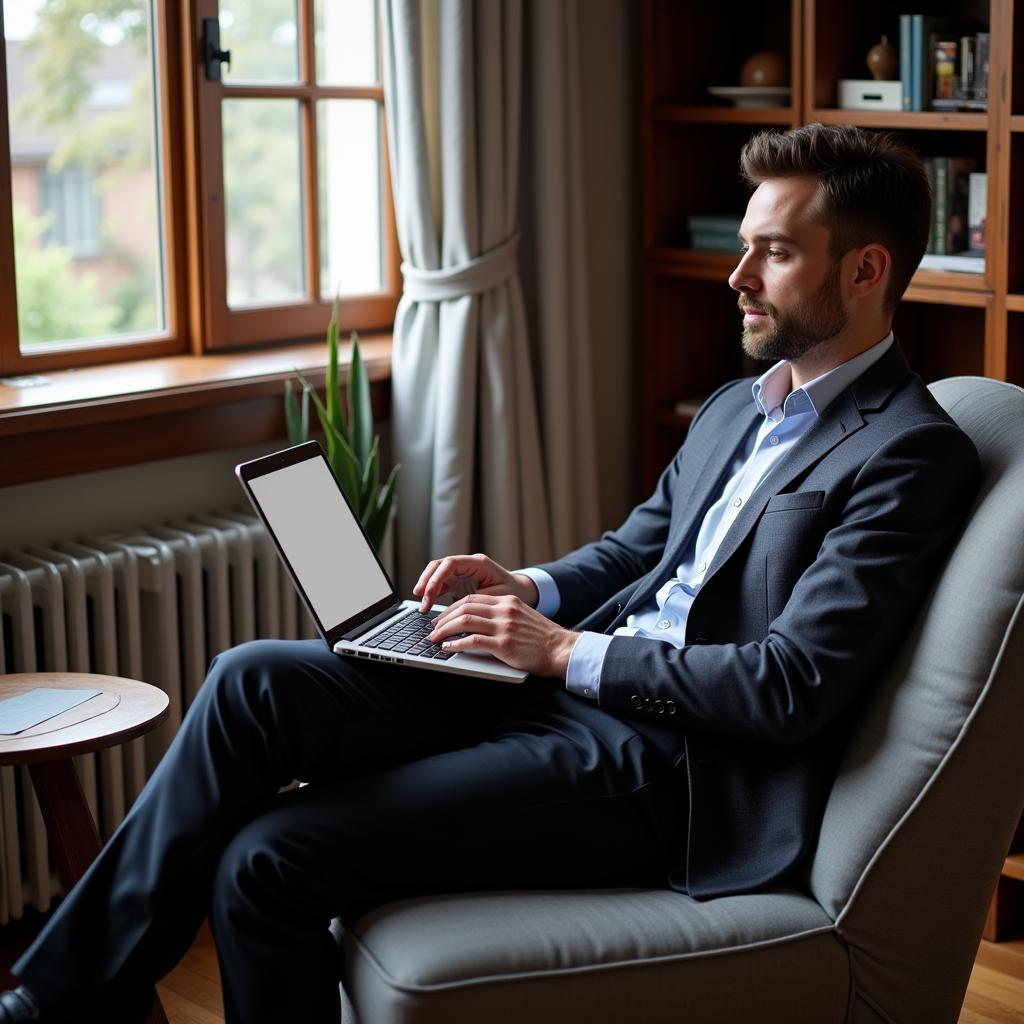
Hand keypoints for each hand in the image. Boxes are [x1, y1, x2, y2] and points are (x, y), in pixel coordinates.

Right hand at [413, 553, 538, 611]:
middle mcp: (468, 564)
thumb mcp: (499, 598)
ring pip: (437, 573)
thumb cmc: (513, 593)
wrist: (520, 592)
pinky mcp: (458, 581)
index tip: (428, 594)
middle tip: (420, 599)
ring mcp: (461, 572)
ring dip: (427, 587)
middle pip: (439, 565)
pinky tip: (427, 605)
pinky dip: (432, 593)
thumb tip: (458, 612)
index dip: (436, 578)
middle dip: (427, 581)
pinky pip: (440, 583)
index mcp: (479, 563)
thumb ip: (479, 601)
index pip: (450, 563)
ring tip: (422, 605)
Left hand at [428, 594, 578, 677]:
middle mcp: (504, 610)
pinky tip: (448, 648)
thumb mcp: (521, 617)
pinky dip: (456, 644)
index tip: (442, 617)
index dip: (452, 608)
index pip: (472, 598)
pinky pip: (472, 641)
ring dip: (444, 630)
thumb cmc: (542, 638)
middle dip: (444, 618)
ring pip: (465, 621)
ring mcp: (504, 626)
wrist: (562, 650)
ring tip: (435, 639)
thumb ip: (501, 615)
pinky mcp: (504, 644)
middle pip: (464, 607)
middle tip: (433, 628)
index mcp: (507, 601)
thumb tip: (475, 622)